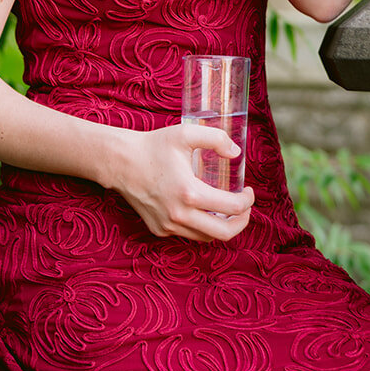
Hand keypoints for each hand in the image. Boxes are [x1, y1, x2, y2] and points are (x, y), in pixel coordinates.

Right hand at [110, 122, 253, 242]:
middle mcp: (179, 215)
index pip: (232, 207)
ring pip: (207, 237)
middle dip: (242, 221)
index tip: (249, 191)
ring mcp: (168, 225)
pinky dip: (201, 226)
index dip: (248, 201)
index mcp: (190, 192)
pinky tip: (203, 210)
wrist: (121, 162)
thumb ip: (216, 138)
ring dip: (222, 226)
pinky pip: (189, 234)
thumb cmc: (153, 146)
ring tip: (227, 210)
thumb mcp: (186, 133)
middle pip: (224, 233)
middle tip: (245, 208)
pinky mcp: (159, 229)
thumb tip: (236, 153)